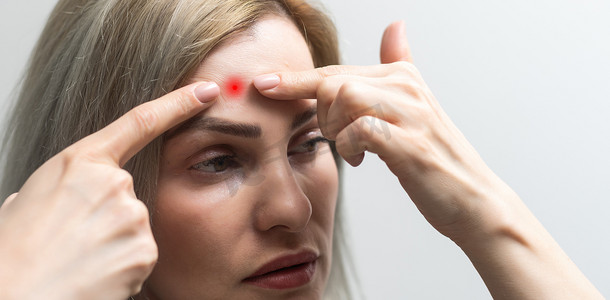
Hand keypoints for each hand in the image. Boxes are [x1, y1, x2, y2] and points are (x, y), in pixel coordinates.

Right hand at [0, 82, 218, 299]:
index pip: (141, 122)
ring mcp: (132, 215)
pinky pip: (140, 255)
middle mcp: (113, 182)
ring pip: (135, 227)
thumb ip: (61, 188)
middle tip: (75, 241)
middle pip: (129, 194)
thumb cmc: (13, 252)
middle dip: (109, 216)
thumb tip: (64, 197)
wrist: (14, 296)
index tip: (207, 91)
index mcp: (81, 163)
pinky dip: (123, 267)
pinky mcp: (145, 249)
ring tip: (80, 261)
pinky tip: (96, 276)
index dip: (179, 104)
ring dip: (114, 244)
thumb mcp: (26, 202)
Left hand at [253, 21, 506, 239]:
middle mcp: (407, 87)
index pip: (336, 70)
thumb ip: (401, 64)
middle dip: (320, 113)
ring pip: (344, 97)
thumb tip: (395, 26)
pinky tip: (361, 159)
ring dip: (335, 128)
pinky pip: (359, 130)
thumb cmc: (434, 156)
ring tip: (351, 149)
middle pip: (333, 81)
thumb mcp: (416, 105)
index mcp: (402, 76)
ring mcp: (411, 113)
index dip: (297, 80)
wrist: (472, 198)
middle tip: (337, 138)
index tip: (264, 85)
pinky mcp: (409, 143)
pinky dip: (350, 146)